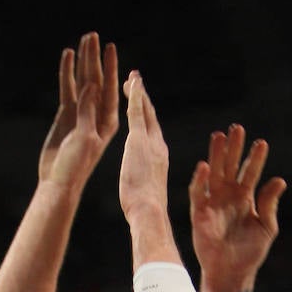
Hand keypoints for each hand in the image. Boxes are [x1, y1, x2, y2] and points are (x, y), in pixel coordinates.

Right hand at [39, 32, 118, 189]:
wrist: (59, 181)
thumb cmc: (76, 166)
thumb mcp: (85, 139)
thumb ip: (87, 113)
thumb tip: (91, 87)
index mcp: (108, 122)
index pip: (110, 89)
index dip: (111, 68)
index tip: (111, 48)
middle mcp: (97, 115)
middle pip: (97, 81)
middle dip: (96, 59)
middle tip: (94, 36)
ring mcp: (82, 114)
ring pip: (83, 82)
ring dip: (83, 62)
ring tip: (83, 40)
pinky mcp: (67, 116)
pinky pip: (68, 89)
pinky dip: (68, 73)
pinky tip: (67, 57)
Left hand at [119, 71, 168, 219]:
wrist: (149, 212)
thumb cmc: (145, 211)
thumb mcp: (145, 195)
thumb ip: (145, 186)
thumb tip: (142, 194)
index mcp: (160, 159)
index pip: (153, 134)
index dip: (148, 120)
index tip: (143, 108)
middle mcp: (159, 147)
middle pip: (152, 119)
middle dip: (145, 101)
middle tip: (138, 85)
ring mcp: (151, 143)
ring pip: (145, 111)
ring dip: (139, 93)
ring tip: (132, 78)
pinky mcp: (139, 141)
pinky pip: (137, 112)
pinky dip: (135, 96)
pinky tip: (131, 82)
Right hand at [190, 125, 284, 284]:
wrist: (232, 272)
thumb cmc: (250, 253)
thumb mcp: (266, 227)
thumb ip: (270, 204)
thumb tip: (279, 180)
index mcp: (245, 199)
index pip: (250, 173)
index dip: (255, 158)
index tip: (262, 142)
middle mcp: (228, 197)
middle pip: (230, 167)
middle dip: (233, 148)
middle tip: (237, 128)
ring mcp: (213, 203)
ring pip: (214, 174)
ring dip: (216, 156)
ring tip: (219, 136)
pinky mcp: (199, 213)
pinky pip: (198, 193)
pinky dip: (200, 180)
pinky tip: (205, 165)